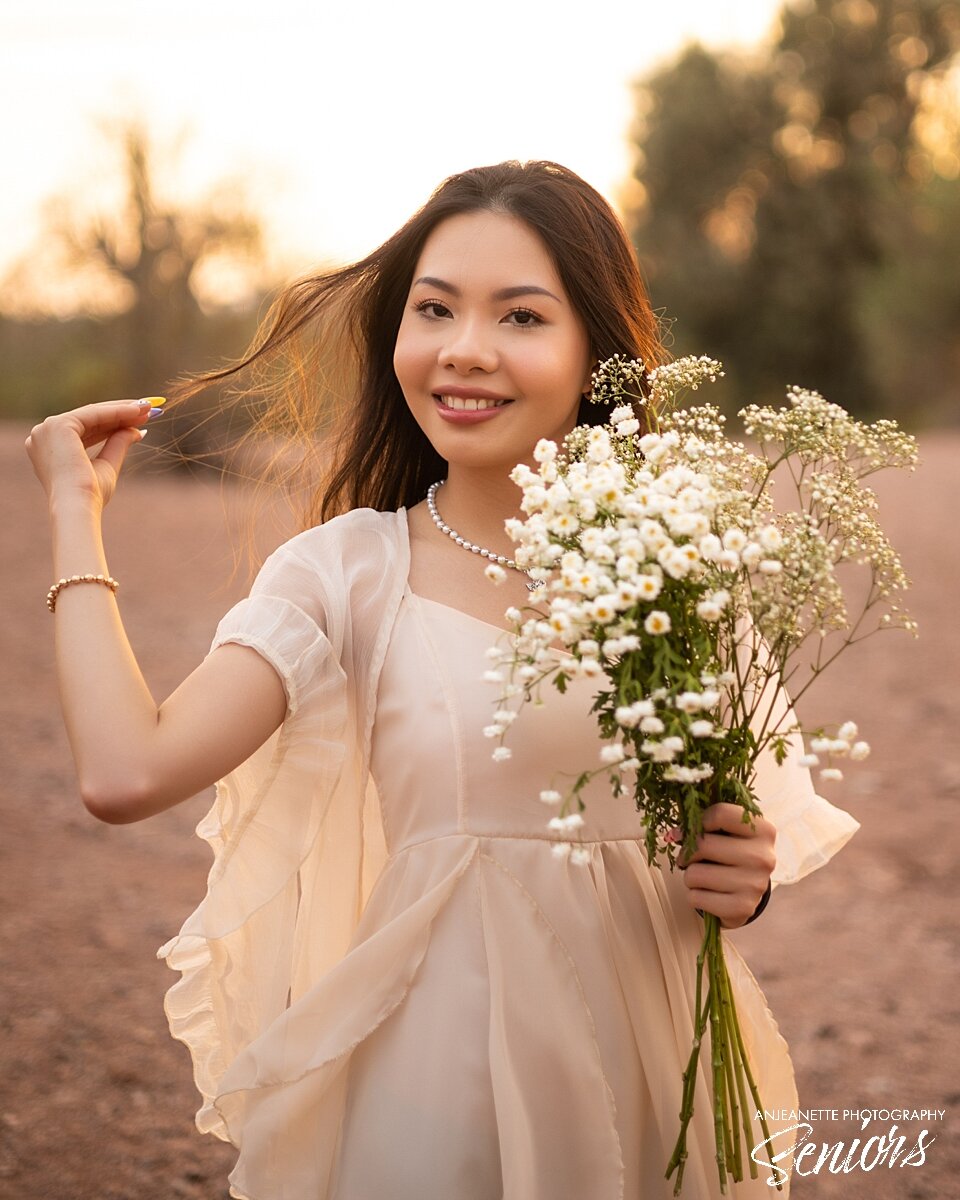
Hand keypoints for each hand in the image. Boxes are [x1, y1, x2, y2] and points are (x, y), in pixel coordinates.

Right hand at [25, 398, 152, 510]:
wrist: (79, 506)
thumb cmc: (90, 495)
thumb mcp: (107, 465)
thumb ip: (117, 445)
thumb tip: (137, 430)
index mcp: (49, 447)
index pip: (86, 429)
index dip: (113, 423)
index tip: (138, 420)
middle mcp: (43, 435)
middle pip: (89, 419)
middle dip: (120, 413)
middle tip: (147, 409)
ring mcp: (48, 428)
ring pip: (92, 414)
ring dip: (122, 410)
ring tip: (148, 409)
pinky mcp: (58, 425)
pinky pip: (93, 414)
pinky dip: (117, 412)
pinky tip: (137, 411)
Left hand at [679, 802, 775, 929]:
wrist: (747, 892)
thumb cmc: (731, 854)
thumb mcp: (727, 833)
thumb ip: (705, 823)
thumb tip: (673, 834)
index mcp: (763, 831)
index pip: (720, 814)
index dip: (698, 822)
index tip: (692, 831)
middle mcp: (764, 857)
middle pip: (703, 844)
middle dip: (688, 852)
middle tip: (691, 858)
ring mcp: (755, 885)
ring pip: (695, 874)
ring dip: (690, 876)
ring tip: (702, 876)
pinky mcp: (743, 908)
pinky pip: (696, 897)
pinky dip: (694, 896)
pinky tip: (708, 893)